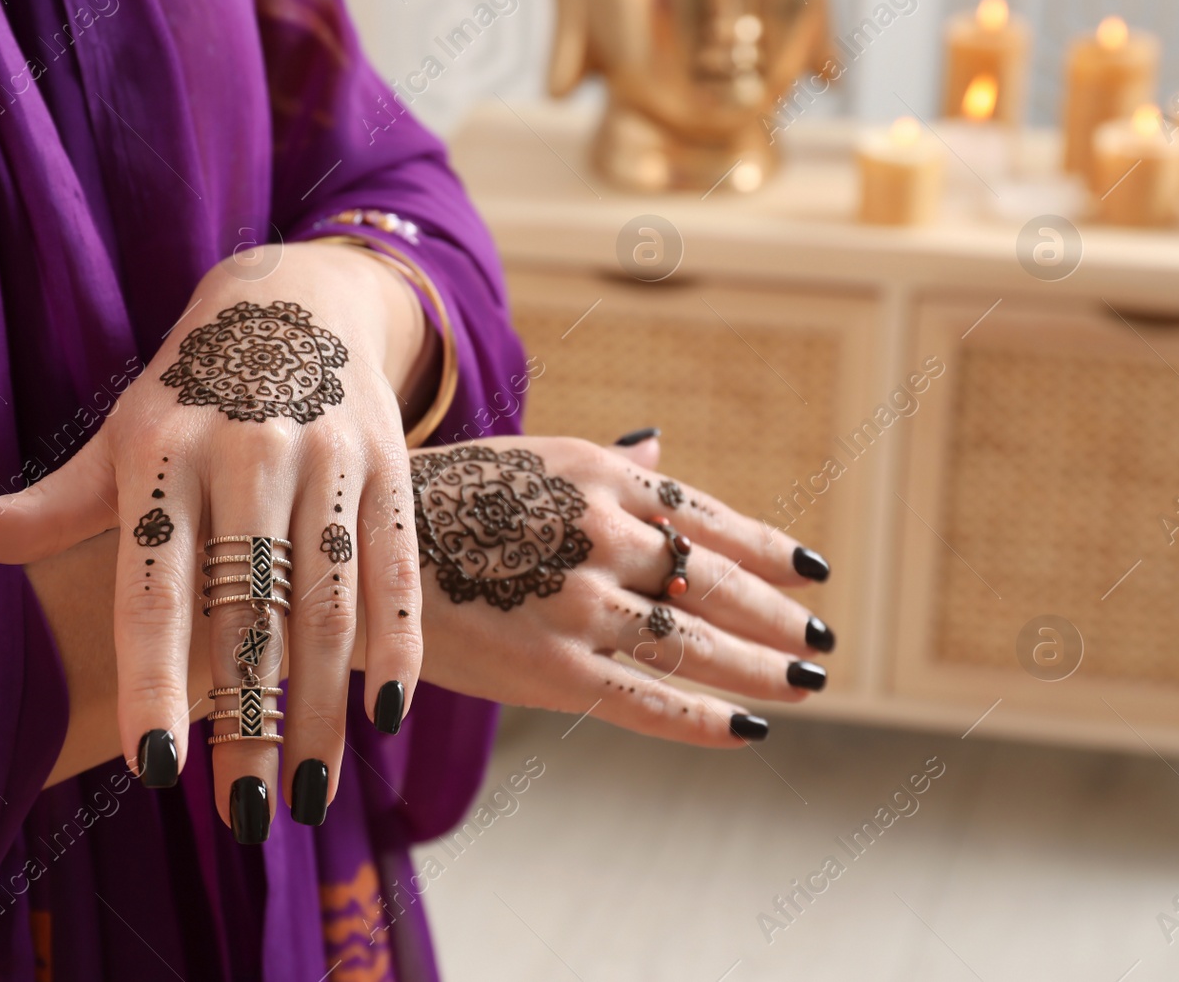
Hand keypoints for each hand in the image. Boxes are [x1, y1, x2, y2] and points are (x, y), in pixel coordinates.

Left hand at [0, 242, 430, 840]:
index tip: (157, 766)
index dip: (156, 677)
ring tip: (307, 794)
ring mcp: (326, 457)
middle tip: (246, 818)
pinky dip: (396, 642)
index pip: (156, 587)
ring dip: (323, 705)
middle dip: (250, 720)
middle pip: (249, 611)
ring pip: (327, 603)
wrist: (294, 298)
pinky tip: (382, 715)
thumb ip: (44, 506)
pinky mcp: (388, 463)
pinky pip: (393, 566)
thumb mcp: (115, 438)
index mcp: (163, 454)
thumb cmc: (188, 392)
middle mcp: (247, 453)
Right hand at [407, 433, 834, 745]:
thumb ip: (606, 466)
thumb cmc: (446, 500)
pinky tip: (750, 730)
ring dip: (761, 669)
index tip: (814, 573)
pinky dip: (706, 719)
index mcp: (602, 479)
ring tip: (805, 684)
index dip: (771, 552)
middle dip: (778, 619)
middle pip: (717, 586)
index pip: (711, 521)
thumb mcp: (531, 459)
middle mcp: (604, 536)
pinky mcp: (552, 669)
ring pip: (696, 645)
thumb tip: (663, 449)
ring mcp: (582, 605)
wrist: (357, 550)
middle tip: (821, 642)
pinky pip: (648, 700)